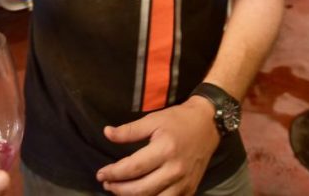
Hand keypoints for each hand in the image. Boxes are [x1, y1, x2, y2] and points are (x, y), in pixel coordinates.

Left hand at [97, 97, 219, 195]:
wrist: (208, 124)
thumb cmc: (178, 120)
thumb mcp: (153, 119)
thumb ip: (129, 130)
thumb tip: (106, 133)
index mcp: (164, 149)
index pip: (133, 168)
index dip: (114, 173)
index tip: (100, 173)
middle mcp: (175, 170)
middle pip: (141, 189)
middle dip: (119, 189)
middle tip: (106, 183)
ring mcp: (184, 182)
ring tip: (120, 190)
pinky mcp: (190, 189)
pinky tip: (140, 195)